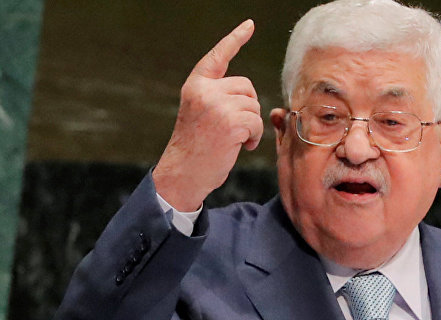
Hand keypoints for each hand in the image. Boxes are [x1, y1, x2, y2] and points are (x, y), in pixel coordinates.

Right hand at [154, 20, 262, 210]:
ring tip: (235, 140)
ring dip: (252, 126)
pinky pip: (257, 122)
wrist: (183, 173)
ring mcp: (216, 104)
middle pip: (246, 87)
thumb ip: (218, 97)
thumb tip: (248, 95)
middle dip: (248, 107)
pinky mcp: (230, 121)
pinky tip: (242, 146)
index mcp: (196, 85)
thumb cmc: (196, 148)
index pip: (218, 56)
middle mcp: (204, 90)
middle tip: (236, 128)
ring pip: (253, 106)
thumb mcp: (202, 114)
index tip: (249, 25)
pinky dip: (254, 137)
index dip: (235, 39)